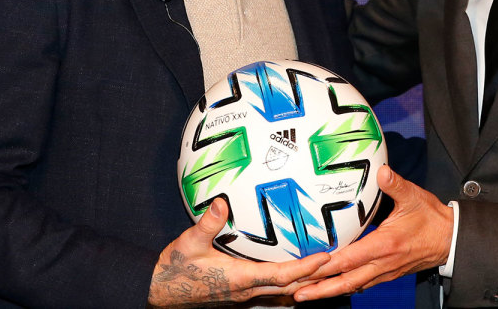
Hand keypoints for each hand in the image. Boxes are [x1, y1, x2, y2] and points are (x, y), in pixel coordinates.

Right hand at [148, 198, 329, 306]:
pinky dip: (288, 282)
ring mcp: (244, 294)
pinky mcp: (240, 292)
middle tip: (339, 261)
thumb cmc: (173, 269)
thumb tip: (221, 203)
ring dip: (305, 281)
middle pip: (290, 287)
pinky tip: (296, 273)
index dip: (305, 268)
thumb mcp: (188, 243)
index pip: (281, 276)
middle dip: (315, 276)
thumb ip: (207, 223)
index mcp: (241, 278)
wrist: (158, 291)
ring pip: (283, 291)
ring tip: (326, 267)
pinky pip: (271, 289)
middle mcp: (248, 290)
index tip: (326, 257)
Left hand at [293, 165, 452, 300]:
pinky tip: (330, 289)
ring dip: (328, 292)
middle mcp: (383, 262)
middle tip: (297, 292)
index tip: (309, 267)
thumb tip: (382, 171)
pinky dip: (343, 288)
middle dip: (321, 288)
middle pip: (347, 280)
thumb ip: (395, 185)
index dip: (330, 264)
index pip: (352, 257)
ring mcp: (384, 272)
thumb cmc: (431, 219)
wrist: (450, 239)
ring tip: (305, 294)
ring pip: (352, 286)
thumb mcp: (414, 197)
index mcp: (386, 244)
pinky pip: (361, 285)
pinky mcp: (387, 274)